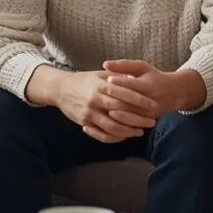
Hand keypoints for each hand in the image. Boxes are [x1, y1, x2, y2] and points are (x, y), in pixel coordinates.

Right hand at [26, 66, 155, 143]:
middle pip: (121, 112)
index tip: (153, 106)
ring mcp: (89, 113)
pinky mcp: (84, 123)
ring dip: (128, 131)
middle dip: (138, 119)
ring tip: (140, 132)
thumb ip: (117, 77)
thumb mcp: (100, 74)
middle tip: (151, 122)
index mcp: (101, 86)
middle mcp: (95, 100)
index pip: (125, 94)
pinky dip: (114, 138)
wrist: (59, 89)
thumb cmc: (83, 80)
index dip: (140, 101)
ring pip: (112, 127)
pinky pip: (101, 134)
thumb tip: (136, 78)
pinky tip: (123, 136)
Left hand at [102, 60, 205, 117]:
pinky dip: (118, 125)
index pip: (131, 85)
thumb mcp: (142, 67)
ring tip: (100, 110)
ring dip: (113, 114)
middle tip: (97, 96)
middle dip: (112, 100)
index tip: (104, 81)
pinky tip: (106, 121)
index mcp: (148, 85)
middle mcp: (149, 101)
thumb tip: (104, 64)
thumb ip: (124, 65)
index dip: (117, 83)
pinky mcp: (146, 121)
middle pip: (128, 103)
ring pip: (128, 117)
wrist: (174, 93)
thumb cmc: (154, 77)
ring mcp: (148, 114)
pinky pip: (131, 126)